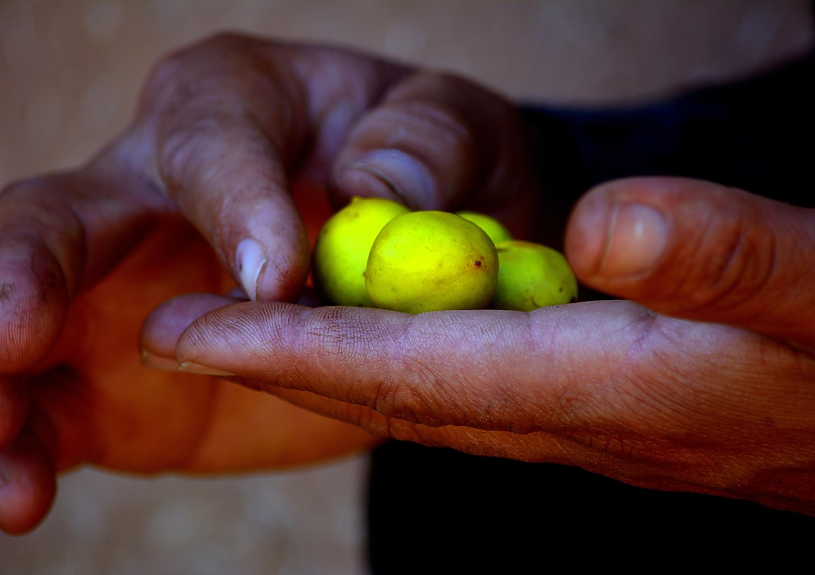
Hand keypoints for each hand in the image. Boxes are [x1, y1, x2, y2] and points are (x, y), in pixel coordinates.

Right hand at [0, 33, 535, 532]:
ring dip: (4, 387)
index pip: (210, 143)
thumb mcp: (457, 129)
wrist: (421, 260)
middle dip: (23, 272)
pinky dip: (31, 450)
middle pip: (58, 220)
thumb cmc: (436, 168)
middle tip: (15, 333)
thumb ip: (426, 143)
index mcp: (232, 106)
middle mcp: (149, 190)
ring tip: (10, 470)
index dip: (233, 204)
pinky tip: (24, 494)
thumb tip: (374, 193)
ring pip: (27, 324)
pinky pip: (57, 413)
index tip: (271, 281)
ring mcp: (123, 292)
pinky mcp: (123, 381)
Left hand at [151, 177, 814, 522]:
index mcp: (616, 389)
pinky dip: (423, 366)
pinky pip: (489, 393)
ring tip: (266, 329)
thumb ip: (726, 259)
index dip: (293, 347)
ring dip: (344, 366)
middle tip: (186, 329)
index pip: (415, 371)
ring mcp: (602, 426)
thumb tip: (605, 223)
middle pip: (400, 394)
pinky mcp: (626, 412)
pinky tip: (405, 341)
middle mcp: (588, 421)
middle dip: (285, 362)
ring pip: (438, 397)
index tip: (181, 327)